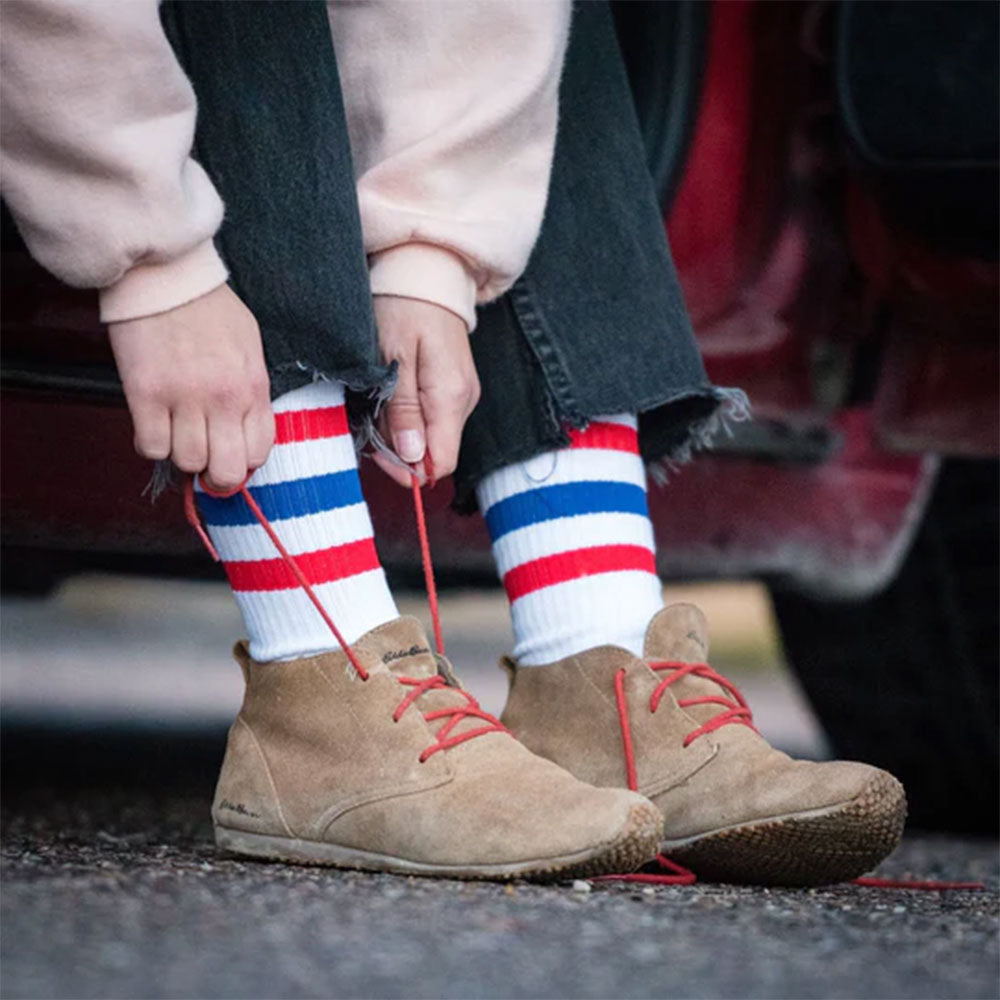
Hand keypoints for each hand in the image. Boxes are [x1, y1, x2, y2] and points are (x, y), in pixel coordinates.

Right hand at [108, 284, 273, 492]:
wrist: (166, 274)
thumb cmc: (209, 309)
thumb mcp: (249, 348)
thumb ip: (250, 391)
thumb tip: (243, 433)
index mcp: (253, 387)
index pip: (259, 453)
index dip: (243, 463)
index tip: (230, 453)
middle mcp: (224, 399)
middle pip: (227, 472)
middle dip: (216, 475)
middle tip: (204, 460)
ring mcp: (185, 398)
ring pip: (187, 462)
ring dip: (181, 454)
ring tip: (177, 430)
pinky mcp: (146, 394)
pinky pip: (150, 447)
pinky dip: (151, 443)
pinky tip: (153, 422)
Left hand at [372, 296, 479, 487]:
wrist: (426, 273)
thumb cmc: (404, 308)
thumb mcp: (393, 358)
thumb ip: (403, 410)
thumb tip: (410, 456)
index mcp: (452, 397)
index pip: (442, 462)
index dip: (409, 470)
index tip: (377, 456)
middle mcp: (465, 401)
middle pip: (435, 453)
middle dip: (399, 450)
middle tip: (368, 424)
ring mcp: (463, 395)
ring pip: (432, 438)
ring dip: (401, 433)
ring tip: (377, 402)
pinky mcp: (456, 388)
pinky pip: (433, 419)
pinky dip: (409, 417)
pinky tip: (392, 397)